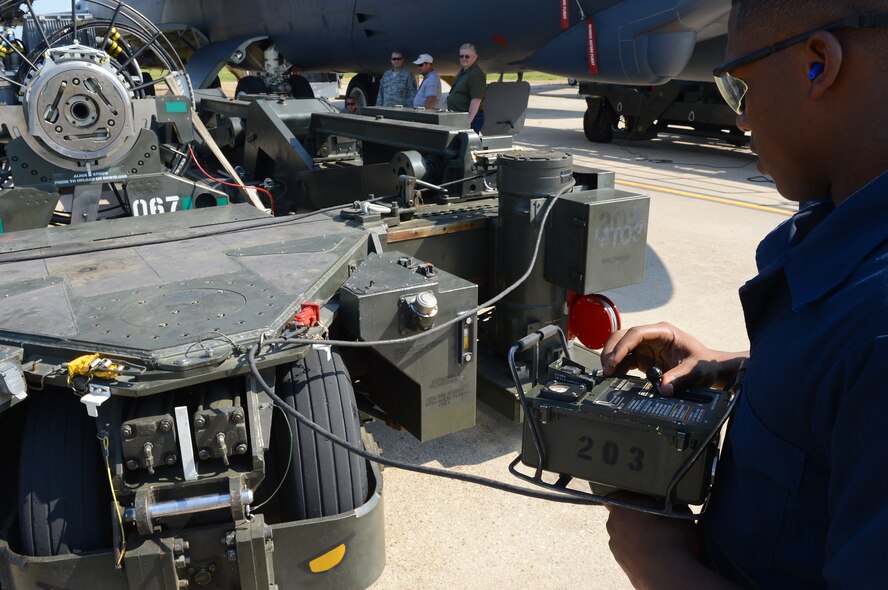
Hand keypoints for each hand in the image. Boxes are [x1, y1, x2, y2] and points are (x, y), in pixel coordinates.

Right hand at [601, 322, 745, 394]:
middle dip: (611, 351)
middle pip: (623, 337)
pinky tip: (613, 377)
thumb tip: (663, 389)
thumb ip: (678, 378)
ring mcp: (646, 347)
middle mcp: (651, 336)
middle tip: (606, 369)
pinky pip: (625, 360)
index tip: (614, 360)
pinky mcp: (643, 358)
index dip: (622, 346)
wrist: (709, 370)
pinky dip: (617, 368)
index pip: (636, 333)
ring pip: (620, 347)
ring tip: (607, 374)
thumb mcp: (694, 371)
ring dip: (611, 359)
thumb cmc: (705, 364)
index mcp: (663, 332)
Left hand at [606, 506, 729, 589]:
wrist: (668, 575)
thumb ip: (672, 504)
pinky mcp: (621, 562)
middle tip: (657, 520)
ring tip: (658, 540)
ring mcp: (615, 546)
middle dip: (638, 516)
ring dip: (638, 535)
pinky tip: (654, 553)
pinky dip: (638, 550)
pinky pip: (629, 550)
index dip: (637, 497)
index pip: (622, 494)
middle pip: (624, 514)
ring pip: (626, 534)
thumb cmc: (670, 541)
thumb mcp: (679, 512)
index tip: (651, 501)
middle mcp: (613, 525)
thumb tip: (674, 503)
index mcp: (621, 507)